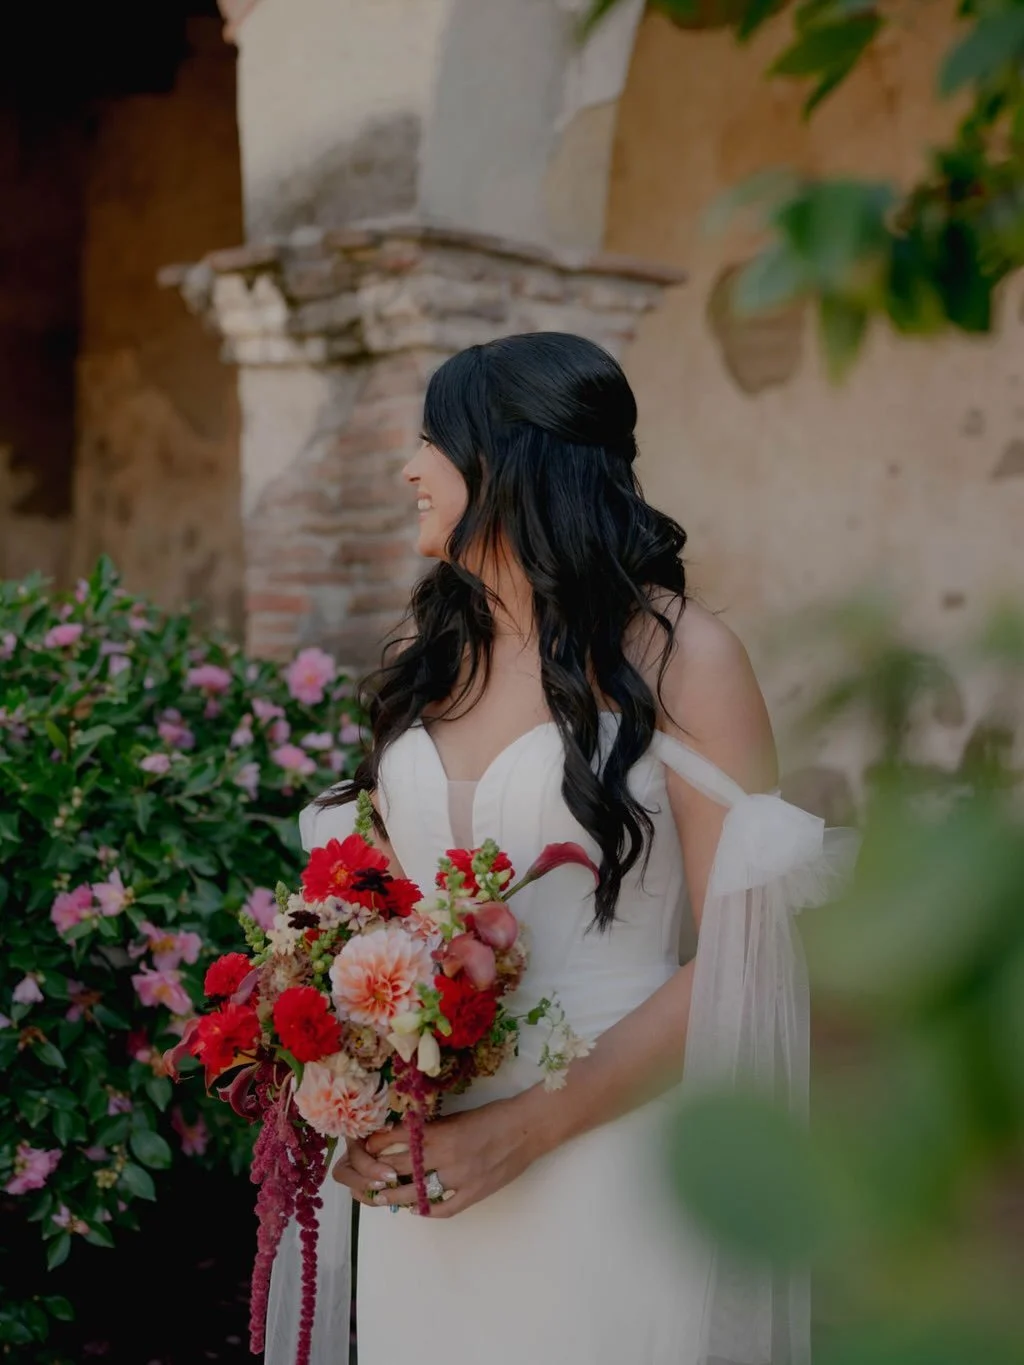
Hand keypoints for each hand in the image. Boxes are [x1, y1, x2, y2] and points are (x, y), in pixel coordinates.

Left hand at [331, 1094, 544, 1217]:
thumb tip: (406, 1140)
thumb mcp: (457, 1117)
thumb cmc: (493, 1116)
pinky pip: (445, 1208)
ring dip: (397, 1196)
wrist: (526, 1127)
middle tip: (366, 1178)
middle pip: (403, 1170)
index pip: (398, 1141)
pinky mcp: (475, 1194)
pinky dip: (429, 1210)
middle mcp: (446, 1156)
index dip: (378, 1146)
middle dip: (381, 1174)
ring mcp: (461, 1178)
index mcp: (441, 1133)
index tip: (366, 1148)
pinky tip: (418, 1209)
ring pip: (419, 1193)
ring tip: (383, 1197)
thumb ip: (433, 1131)